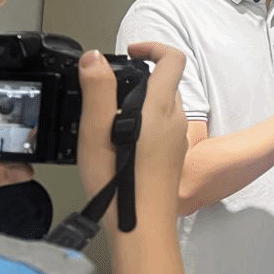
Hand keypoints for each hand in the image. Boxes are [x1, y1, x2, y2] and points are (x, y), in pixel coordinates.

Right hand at [77, 43, 189, 227]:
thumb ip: (98, 90)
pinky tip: (119, 142)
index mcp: (161, 108)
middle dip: (140, 78)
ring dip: (140, 103)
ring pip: (163, 106)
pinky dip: (144, 123)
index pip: (173, 59)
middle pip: (166, 83)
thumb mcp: (96, 132)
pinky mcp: (173, 155)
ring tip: (108, 120)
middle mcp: (176, 120)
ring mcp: (178, 139)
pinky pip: (162, 127)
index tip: (131, 51)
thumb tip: (95, 58)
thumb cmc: (120, 184)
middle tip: (109, 90)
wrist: (141, 226)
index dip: (154, 47)